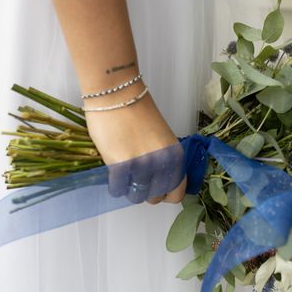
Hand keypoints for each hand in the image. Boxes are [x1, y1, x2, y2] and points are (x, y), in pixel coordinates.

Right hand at [84, 88, 186, 204]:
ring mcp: (142, 166)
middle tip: (136, 182)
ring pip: (136, 196)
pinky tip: (114, 175)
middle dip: (146, 194)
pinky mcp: (121, 165)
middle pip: (156, 197)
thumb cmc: (137, 112)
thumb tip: (156, 182)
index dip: (166, 194)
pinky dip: (115, 186)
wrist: (117, 94)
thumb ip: (163, 161)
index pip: (177, 193)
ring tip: (125, 177)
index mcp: (176, 156)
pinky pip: (118, 189)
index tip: (156, 190)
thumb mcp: (162, 139)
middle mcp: (162, 163)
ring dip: (129, 190)